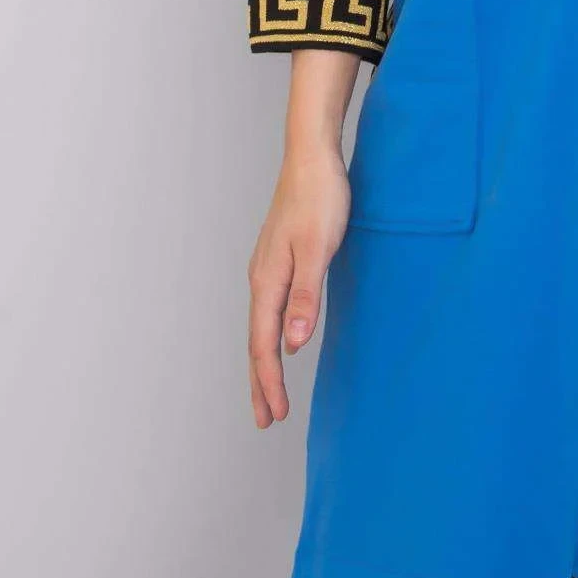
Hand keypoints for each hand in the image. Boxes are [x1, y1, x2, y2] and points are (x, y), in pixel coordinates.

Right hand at [246, 144, 351, 426]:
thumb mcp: (319, 248)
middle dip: (260, 383)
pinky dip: (271, 335)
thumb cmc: (320, 198)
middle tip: (266, 420)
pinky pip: (270, 308)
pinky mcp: (279, 259)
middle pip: (257, 341)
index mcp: (268, 280)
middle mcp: (261, 278)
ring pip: (262, 326)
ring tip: (269, 391)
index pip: (264, 344)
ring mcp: (268, 268)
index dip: (269, 382)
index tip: (275, 415)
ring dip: (264, 362)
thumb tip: (294, 344)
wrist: (312, 157)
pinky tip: (280, 338)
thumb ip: (306, 296)